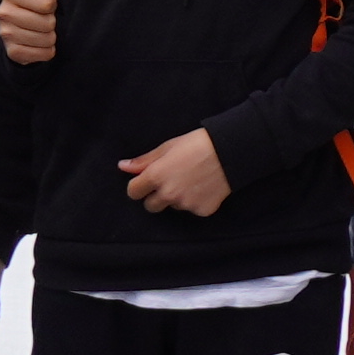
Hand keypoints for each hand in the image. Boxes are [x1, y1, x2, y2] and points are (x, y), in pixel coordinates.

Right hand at [0, 0, 64, 66]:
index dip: (51, 5)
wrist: (21, 31)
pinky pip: (43, 55)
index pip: (47, 4)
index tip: (42, 4)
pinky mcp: (11, 53)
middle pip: (47, 24)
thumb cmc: (36, 3)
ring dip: (49, 38)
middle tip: (40, 19)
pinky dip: (45, 52)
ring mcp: (5, 34)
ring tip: (38, 31)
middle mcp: (2, 13)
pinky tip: (35, 44)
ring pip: (46, 40)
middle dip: (50, 23)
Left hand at [117, 129, 231, 216]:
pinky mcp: (202, 210)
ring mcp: (186, 204)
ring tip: (191, 179)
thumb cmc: (197, 144)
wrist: (230, 152)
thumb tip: (123, 167)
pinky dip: (195, 201)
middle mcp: (168, 194)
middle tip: (169, 182)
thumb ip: (144, 161)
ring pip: (173, 207)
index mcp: (156, 176)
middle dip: (155, 197)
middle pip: (150, 206)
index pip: (133, 192)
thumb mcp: (167, 147)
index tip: (144, 182)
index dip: (138, 186)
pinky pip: (192, 210)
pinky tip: (204, 186)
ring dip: (177, 198)